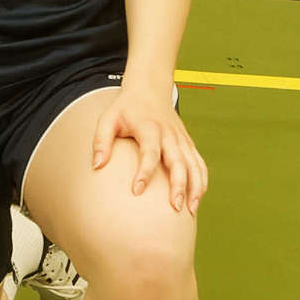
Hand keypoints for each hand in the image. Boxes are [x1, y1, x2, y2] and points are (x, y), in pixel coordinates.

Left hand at [93, 79, 206, 211]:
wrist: (149, 90)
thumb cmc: (125, 109)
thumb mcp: (108, 119)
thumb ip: (101, 141)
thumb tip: (97, 166)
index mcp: (149, 127)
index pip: (150, 152)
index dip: (144, 172)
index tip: (136, 191)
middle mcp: (169, 134)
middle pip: (178, 161)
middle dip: (179, 185)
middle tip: (175, 207)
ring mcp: (182, 139)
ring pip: (194, 165)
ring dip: (195, 187)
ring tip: (190, 210)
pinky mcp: (188, 143)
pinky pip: (200, 164)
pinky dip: (201, 181)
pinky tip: (196, 199)